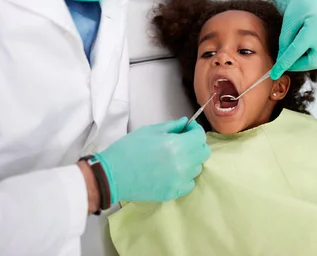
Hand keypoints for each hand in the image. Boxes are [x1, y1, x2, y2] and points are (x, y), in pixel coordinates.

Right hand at [95, 118, 210, 202]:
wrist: (112, 175)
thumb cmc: (128, 149)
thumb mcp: (149, 131)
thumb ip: (172, 126)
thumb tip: (185, 123)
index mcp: (177, 145)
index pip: (200, 136)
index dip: (195, 129)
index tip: (188, 128)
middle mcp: (182, 164)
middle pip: (204, 153)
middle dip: (196, 144)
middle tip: (184, 142)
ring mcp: (179, 181)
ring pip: (197, 168)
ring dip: (191, 160)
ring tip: (175, 157)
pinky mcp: (173, 193)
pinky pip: (189, 183)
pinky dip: (185, 176)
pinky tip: (172, 172)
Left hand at [271, 0, 316, 78]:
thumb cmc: (303, 1)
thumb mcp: (290, 20)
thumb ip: (285, 41)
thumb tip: (283, 59)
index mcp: (313, 29)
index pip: (294, 54)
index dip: (283, 65)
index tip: (274, 74)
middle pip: (313, 62)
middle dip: (298, 64)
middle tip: (290, 60)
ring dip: (315, 62)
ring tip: (306, 52)